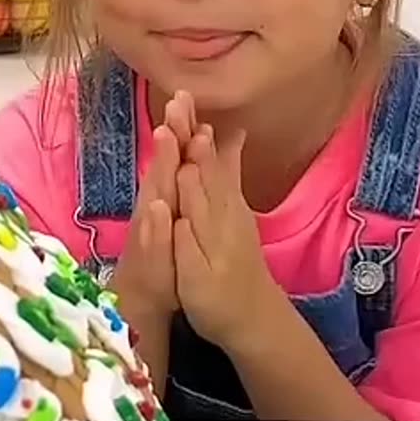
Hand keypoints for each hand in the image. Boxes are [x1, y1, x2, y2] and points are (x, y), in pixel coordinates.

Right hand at [111, 91, 195, 319]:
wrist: (145, 297)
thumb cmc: (171, 250)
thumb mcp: (188, 209)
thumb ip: (200, 173)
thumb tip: (212, 133)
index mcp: (168, 196)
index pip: (175, 159)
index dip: (180, 128)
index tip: (183, 95)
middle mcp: (156, 210)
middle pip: (163, 172)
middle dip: (168, 143)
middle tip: (172, 108)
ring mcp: (150, 236)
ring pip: (155, 201)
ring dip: (158, 174)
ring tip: (164, 145)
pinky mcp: (148, 262)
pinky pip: (150, 243)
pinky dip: (153, 227)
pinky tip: (157, 210)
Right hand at [173, 124, 282, 349]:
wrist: (253, 319)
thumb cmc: (214, 303)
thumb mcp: (191, 277)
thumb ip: (181, 238)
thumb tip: (167, 202)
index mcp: (204, 225)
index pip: (186, 179)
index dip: (175, 151)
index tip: (166, 121)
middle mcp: (221, 212)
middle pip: (201, 165)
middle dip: (188, 133)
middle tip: (179, 101)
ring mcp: (233, 213)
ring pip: (216, 168)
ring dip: (205, 138)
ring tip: (196, 106)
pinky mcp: (238, 218)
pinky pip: (230, 178)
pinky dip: (228, 155)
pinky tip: (229, 136)